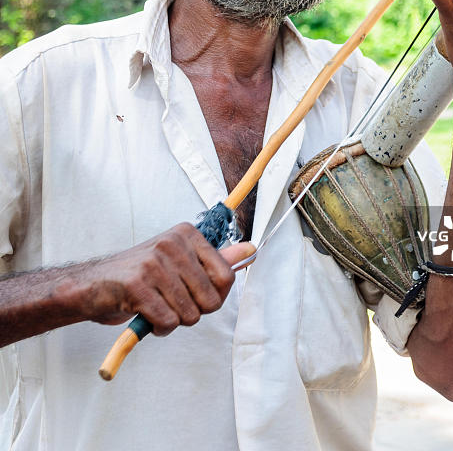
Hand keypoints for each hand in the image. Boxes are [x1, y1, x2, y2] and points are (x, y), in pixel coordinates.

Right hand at [82, 223, 253, 335]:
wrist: (91, 285)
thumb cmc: (141, 275)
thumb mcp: (179, 260)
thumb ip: (215, 259)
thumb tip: (251, 249)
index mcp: (187, 234)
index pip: (226, 276)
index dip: (215, 297)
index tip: (197, 297)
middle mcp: (173, 243)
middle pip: (210, 300)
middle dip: (194, 312)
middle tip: (172, 303)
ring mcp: (154, 263)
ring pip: (190, 314)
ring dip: (174, 321)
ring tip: (156, 308)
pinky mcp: (137, 286)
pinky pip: (168, 322)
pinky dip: (159, 328)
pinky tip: (146, 316)